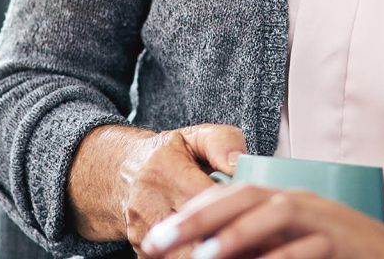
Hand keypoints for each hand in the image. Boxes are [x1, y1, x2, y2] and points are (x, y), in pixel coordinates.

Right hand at [73, 123, 246, 251]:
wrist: (124, 174)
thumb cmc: (170, 156)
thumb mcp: (196, 137)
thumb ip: (223, 143)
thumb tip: (239, 163)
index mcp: (165, 170)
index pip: (205, 198)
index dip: (234, 211)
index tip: (259, 217)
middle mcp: (148, 203)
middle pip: (196, 234)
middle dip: (227, 240)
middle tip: (259, 242)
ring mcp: (142, 231)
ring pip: (185, 254)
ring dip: (214, 252)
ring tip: (243, 249)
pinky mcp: (142, 251)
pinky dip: (201, 257)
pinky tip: (218, 250)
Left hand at [139, 183, 383, 258]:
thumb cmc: (341, 258)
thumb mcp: (293, 248)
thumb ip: (260, 247)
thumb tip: (211, 256)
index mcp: (283, 200)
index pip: (230, 195)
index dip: (191, 213)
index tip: (155, 237)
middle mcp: (300, 201)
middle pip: (242, 196)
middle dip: (196, 218)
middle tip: (158, 241)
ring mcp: (323, 218)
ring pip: (272, 212)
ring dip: (234, 234)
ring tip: (201, 258)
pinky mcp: (340, 240)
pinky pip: (306, 244)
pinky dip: (279, 256)